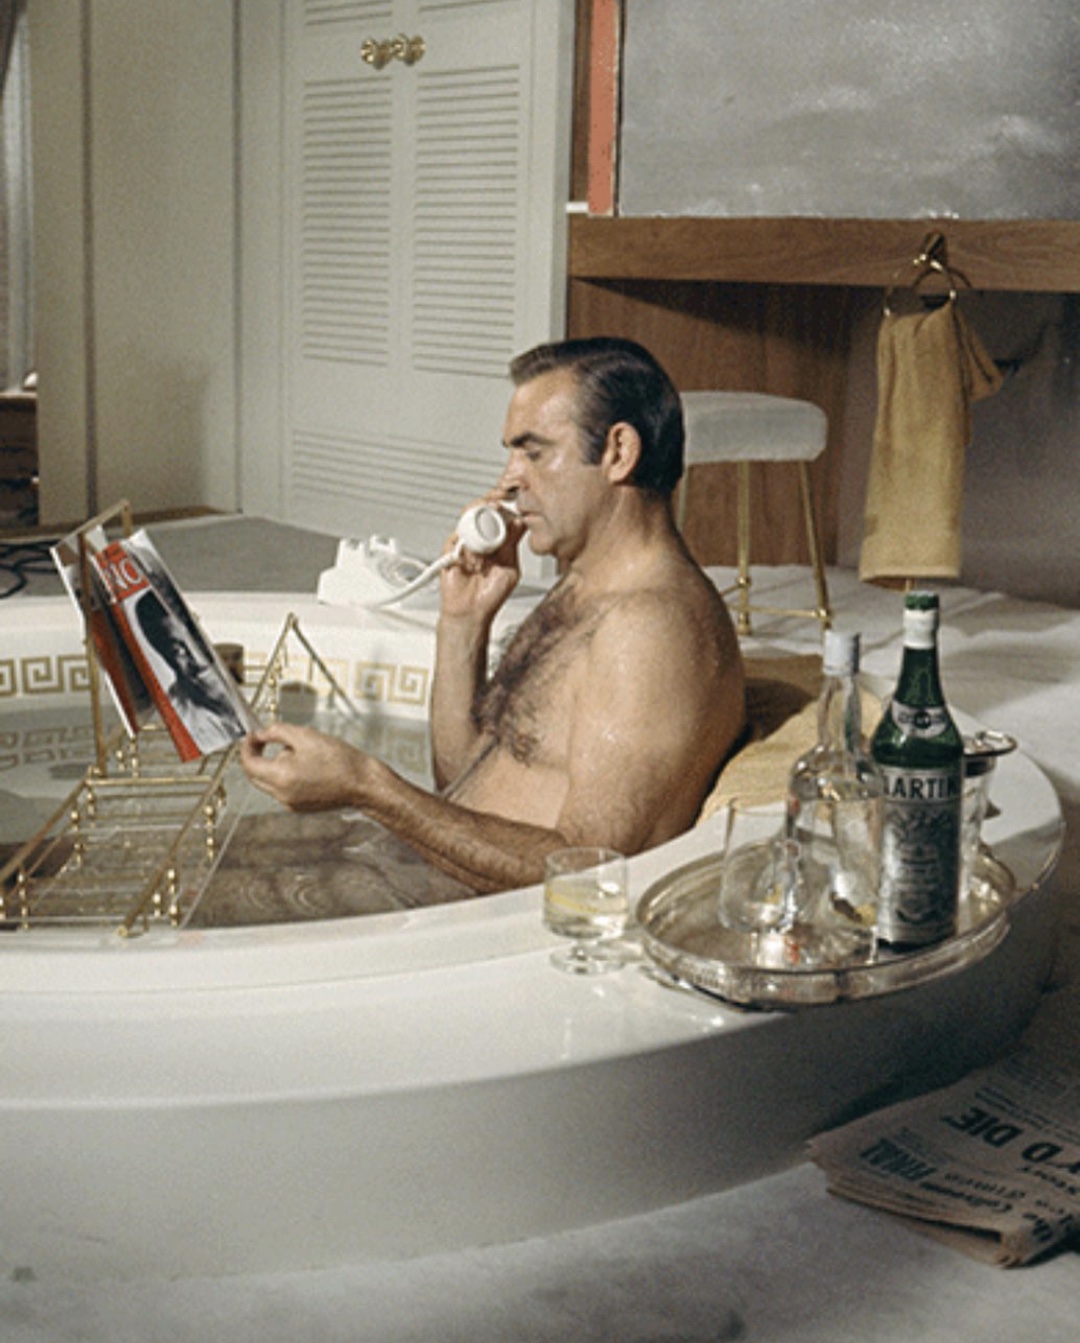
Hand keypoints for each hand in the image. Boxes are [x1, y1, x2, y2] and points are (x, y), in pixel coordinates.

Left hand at [240, 722, 367, 812]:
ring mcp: (290, 803)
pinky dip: (286, 775)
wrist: (363, 783)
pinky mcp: (300, 807)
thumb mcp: (305, 736)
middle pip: (255, 775)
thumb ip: (277, 731)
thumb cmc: (340, 761)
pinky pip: (282, 789)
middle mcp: (282, 795)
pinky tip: (306, 765)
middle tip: (264, 740)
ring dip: (274, 765)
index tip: (252, 735)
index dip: (247, 747)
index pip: (248, 764)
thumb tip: (261, 734)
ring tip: (299, 751)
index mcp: (280, 777)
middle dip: (257, 756)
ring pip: (269, 782)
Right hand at [439, 496, 523, 622]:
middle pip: (480, 512)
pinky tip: (474, 555)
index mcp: (496, 542)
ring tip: (485, 520)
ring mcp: (464, 545)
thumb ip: (513, 545)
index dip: (504, 505)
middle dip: (489, 502)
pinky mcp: (450, 553)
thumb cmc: (491, 595)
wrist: (471, 614)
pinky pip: (454, 540)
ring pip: (466, 520)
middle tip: (497, 502)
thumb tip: (519, 522)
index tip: (512, 497)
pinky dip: (464, 543)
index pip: (499, 516)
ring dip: (476, 516)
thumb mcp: (511, 568)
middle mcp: (479, 540)